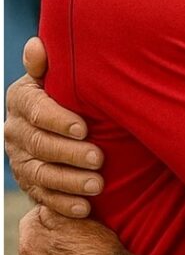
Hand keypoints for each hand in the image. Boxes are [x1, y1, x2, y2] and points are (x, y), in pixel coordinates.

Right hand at [5, 37, 104, 217]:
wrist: (70, 127)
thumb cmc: (73, 94)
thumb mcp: (61, 78)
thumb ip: (49, 65)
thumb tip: (37, 46)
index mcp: (22, 100)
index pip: (35, 109)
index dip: (57, 119)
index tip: (83, 128)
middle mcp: (15, 131)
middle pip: (39, 144)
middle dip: (69, 153)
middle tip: (98, 158)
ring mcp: (21, 160)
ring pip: (42, 173)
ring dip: (69, 181)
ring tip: (97, 185)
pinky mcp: (31, 184)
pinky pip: (44, 197)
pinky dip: (65, 204)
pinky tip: (85, 208)